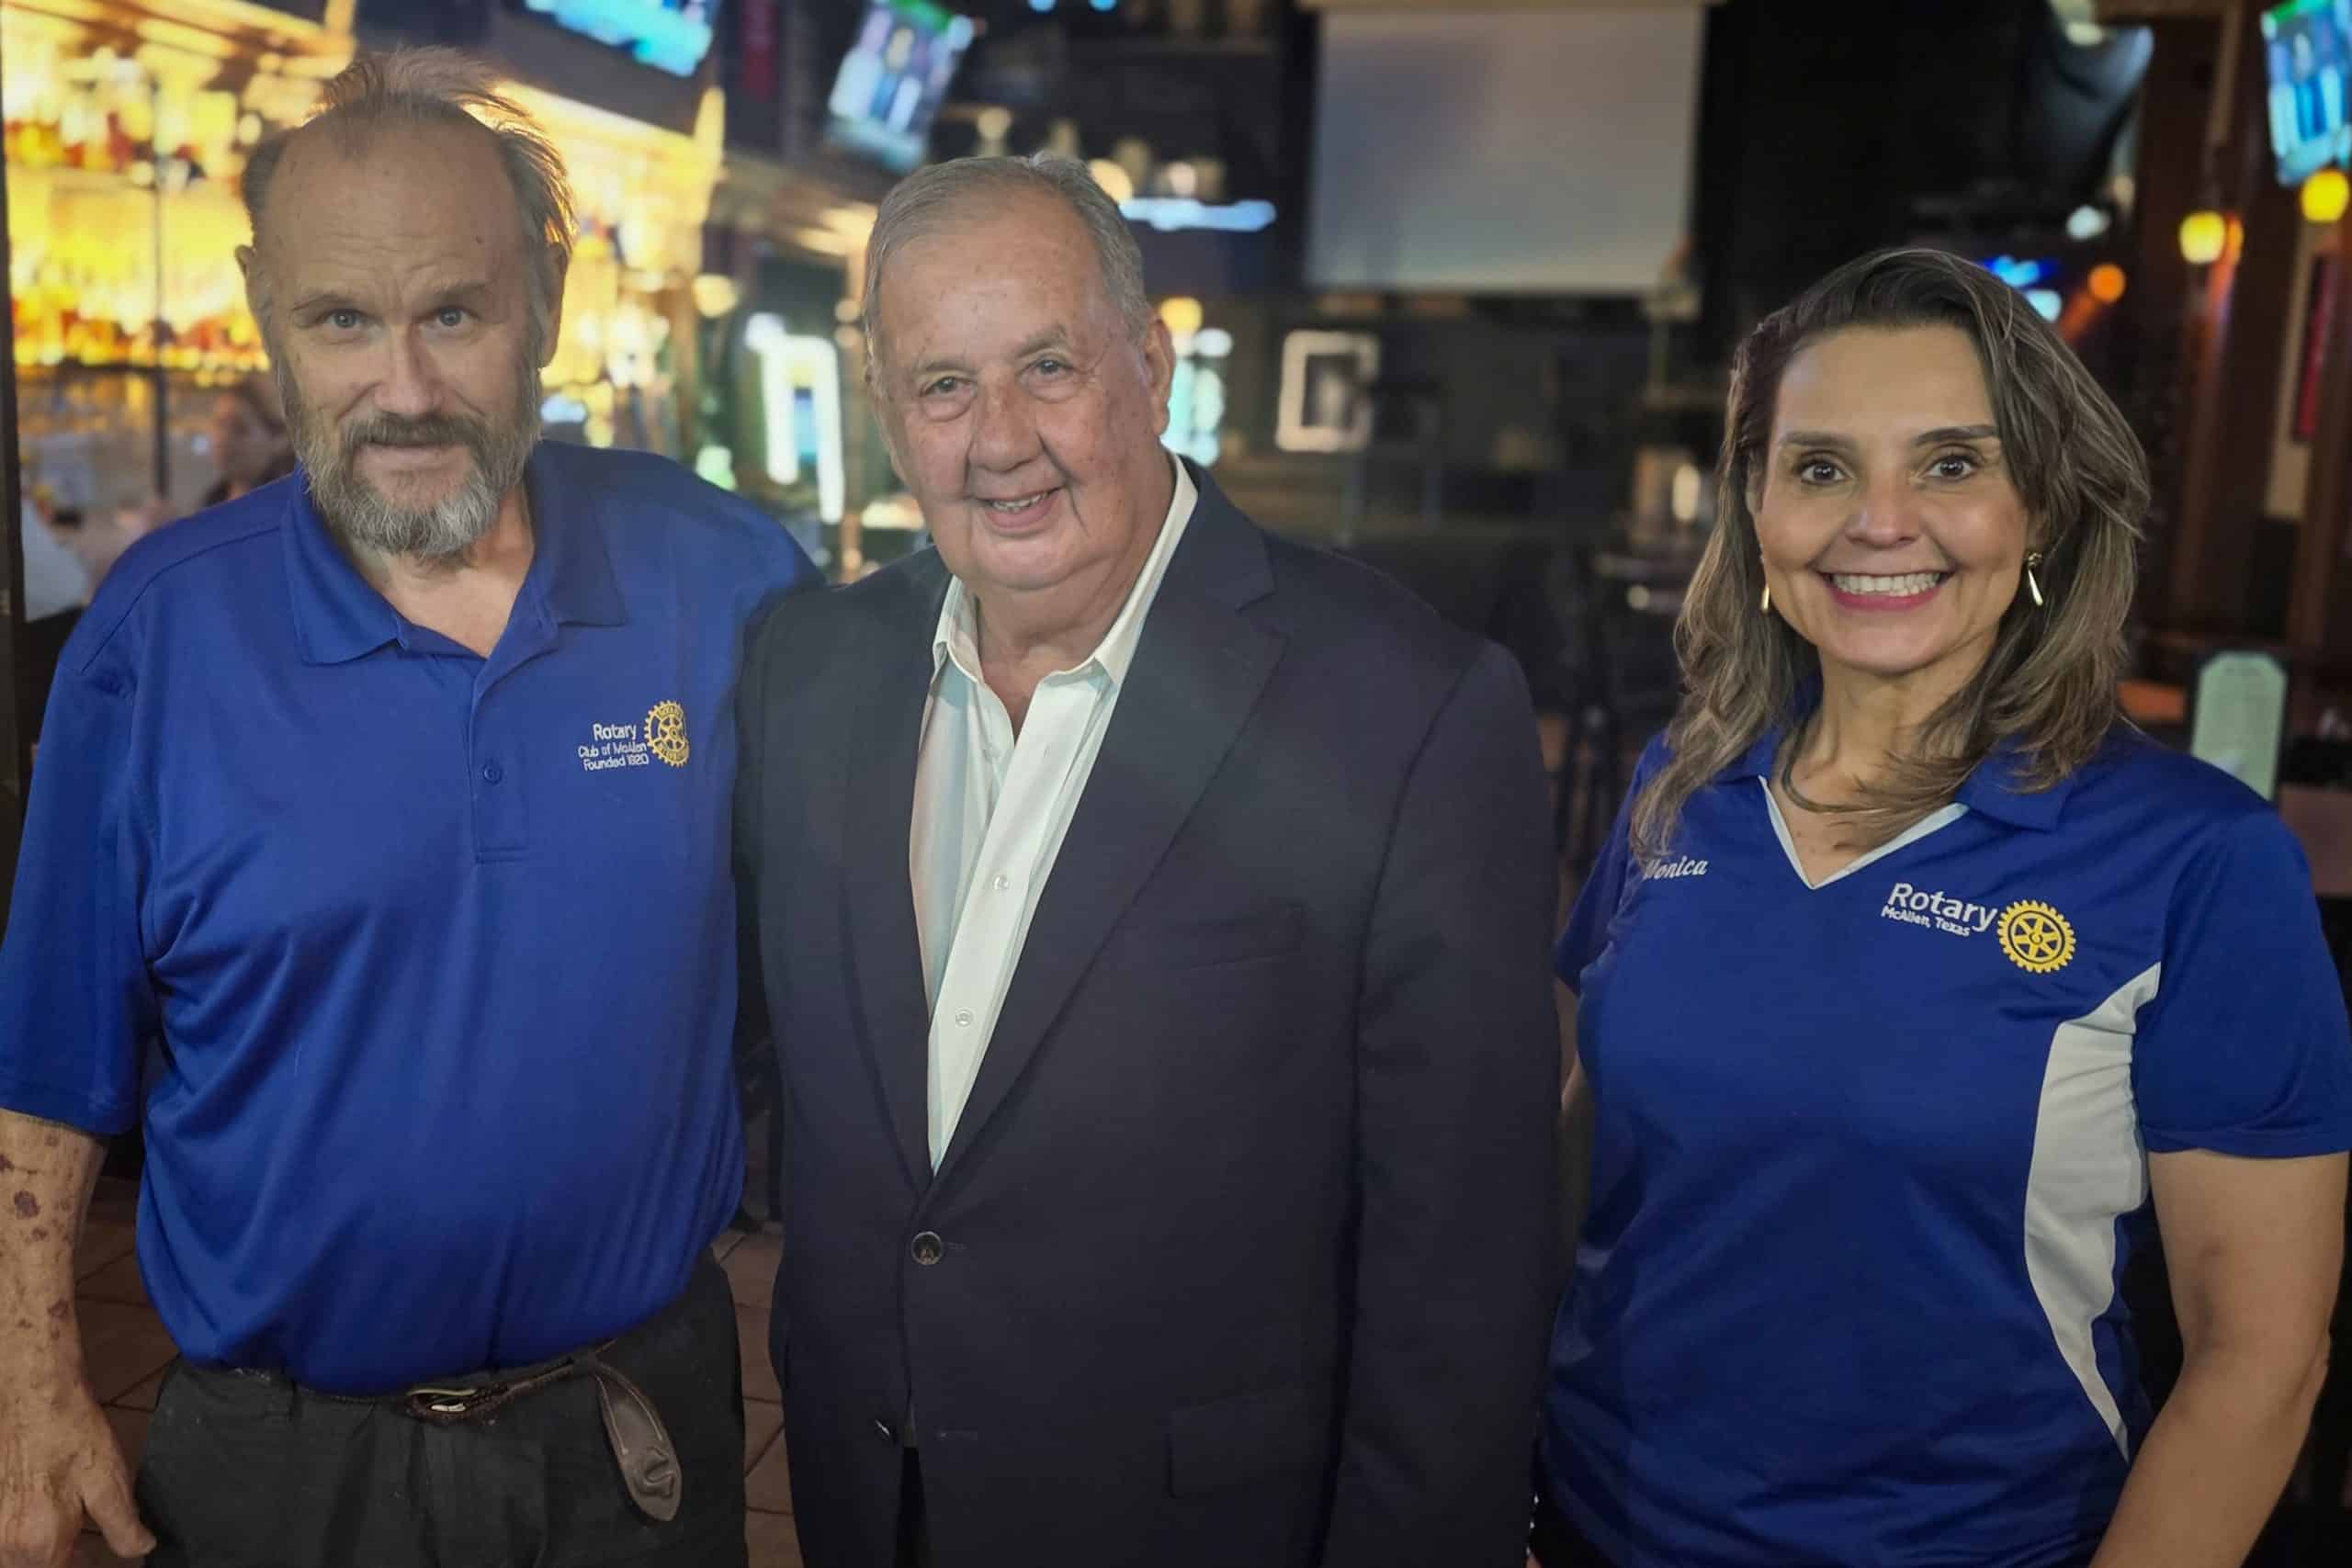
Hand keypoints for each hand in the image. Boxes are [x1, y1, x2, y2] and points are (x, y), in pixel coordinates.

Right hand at [0, 1382, 153, 1565]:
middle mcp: (5, 1543)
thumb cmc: (73, 1437)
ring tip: (70, 1540)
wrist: (34, 1397)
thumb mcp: (109, 1482)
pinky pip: (6, 1539)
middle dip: (58, 1563)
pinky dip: (26, 1540)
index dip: (81, 1567)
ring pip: (15, 1559)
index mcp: (39, 1543)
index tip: (94, 1558)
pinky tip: (49, 1520)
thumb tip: (141, 1550)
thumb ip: (123, 1526)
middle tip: (85, 1551)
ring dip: (41, 1555)